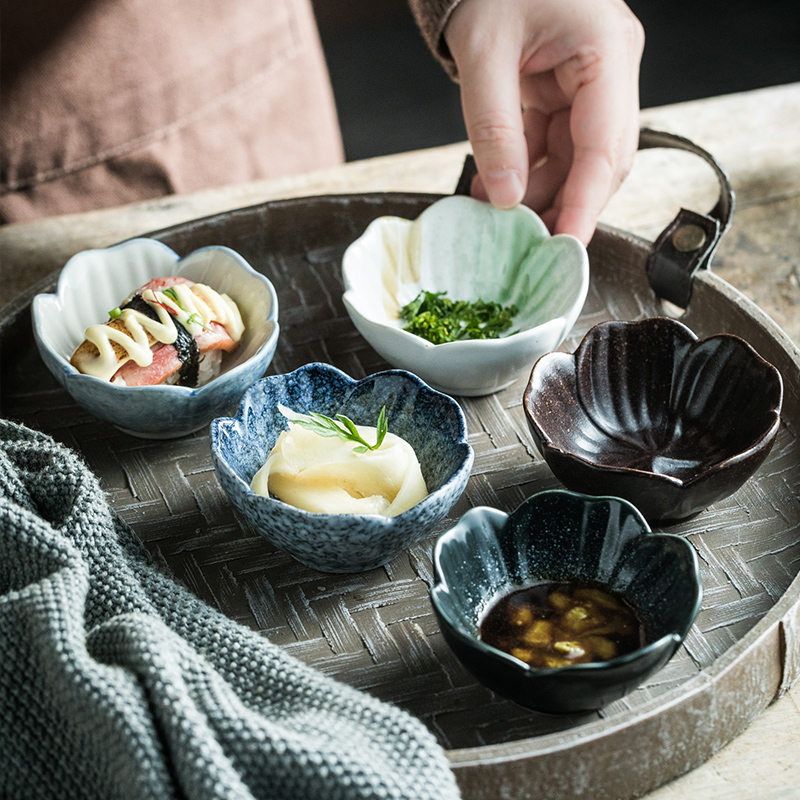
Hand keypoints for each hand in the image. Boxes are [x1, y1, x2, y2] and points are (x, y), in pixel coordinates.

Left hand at [444, 0, 643, 243]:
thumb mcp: (484, 53)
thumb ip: (494, 128)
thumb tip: (506, 195)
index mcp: (607, 50)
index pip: (606, 146)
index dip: (586, 203)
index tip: (566, 245)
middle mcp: (610, 71)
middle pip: (599, 161)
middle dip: (560, 203)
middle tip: (525, 240)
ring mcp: (591, 84)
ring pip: (575, 162)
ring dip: (537, 193)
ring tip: (496, 211)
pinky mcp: (567, 95)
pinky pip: (554, 148)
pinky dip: (525, 172)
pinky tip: (496, 188)